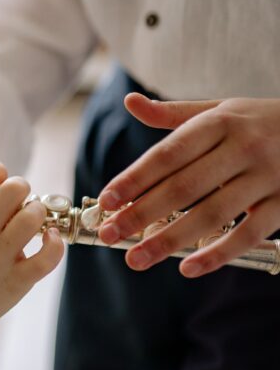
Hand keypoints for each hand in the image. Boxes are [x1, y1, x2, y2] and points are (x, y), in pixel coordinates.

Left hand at [97, 95, 279, 276]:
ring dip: (171, 240)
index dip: (135, 179)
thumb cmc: (258, 122)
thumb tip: (130, 101)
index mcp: (220, 122)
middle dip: (141, 214)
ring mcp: (268, 177)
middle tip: (108, 235)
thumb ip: (173, 114)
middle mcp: (244, 148)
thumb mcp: (220, 110)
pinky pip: (250, 234)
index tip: (106, 201)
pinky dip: (219, 253)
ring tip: (137, 259)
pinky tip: (188, 268)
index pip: (168, 154)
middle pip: (184, 187)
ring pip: (213, 214)